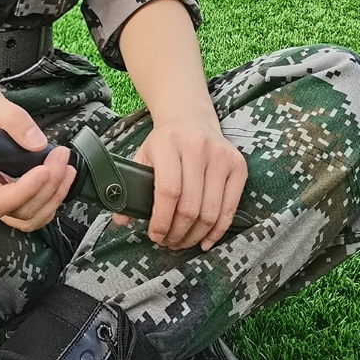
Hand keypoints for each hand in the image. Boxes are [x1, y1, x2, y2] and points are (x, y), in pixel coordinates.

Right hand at [0, 79, 75, 232]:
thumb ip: (14, 120)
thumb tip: (37, 142)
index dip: (24, 191)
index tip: (45, 169)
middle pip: (15, 210)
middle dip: (46, 188)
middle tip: (60, 158)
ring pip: (25, 216)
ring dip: (52, 197)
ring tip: (65, 169)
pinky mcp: (5, 191)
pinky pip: (28, 208)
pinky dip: (50, 197)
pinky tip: (60, 176)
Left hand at [113, 120, 246, 251]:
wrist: (191, 117)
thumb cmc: (165, 143)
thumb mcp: (143, 155)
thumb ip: (132, 186)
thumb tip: (121, 220)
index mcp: (168, 143)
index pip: (167, 191)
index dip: (161, 220)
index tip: (155, 235)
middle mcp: (197, 147)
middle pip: (190, 205)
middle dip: (177, 232)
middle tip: (168, 242)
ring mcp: (221, 156)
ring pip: (210, 211)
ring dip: (195, 235)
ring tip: (182, 241)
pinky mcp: (238, 166)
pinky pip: (229, 208)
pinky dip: (217, 231)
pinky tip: (204, 240)